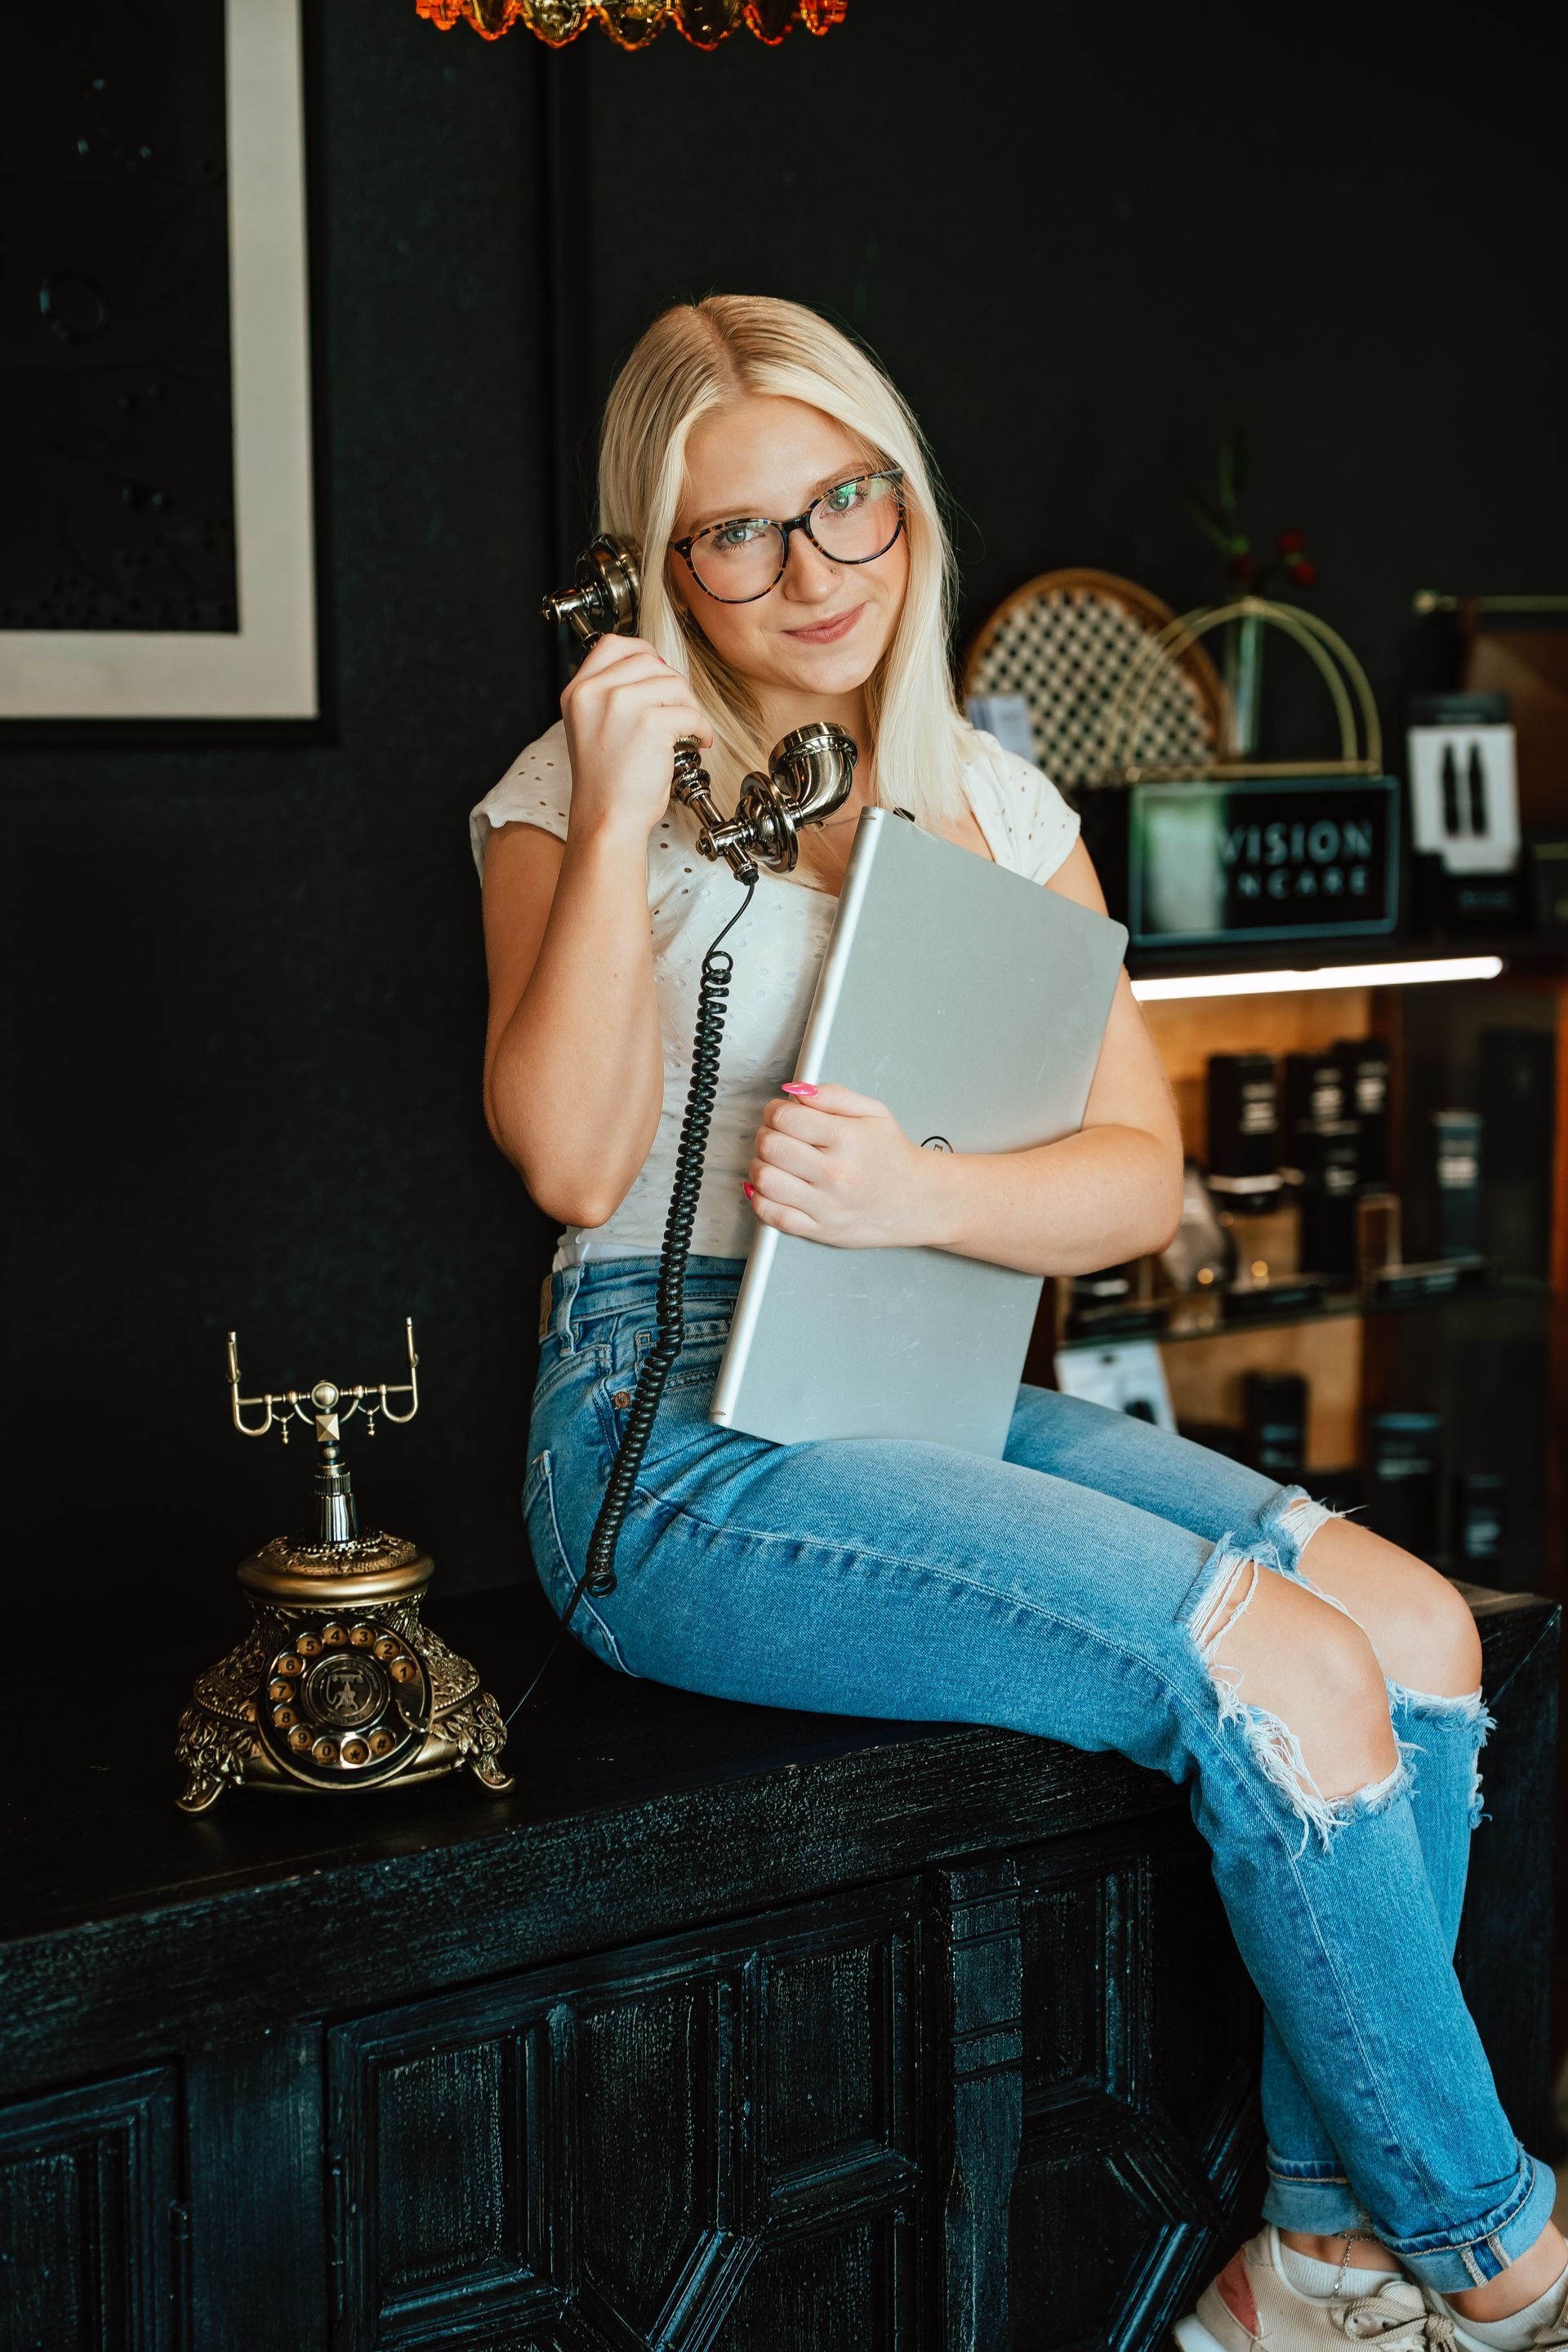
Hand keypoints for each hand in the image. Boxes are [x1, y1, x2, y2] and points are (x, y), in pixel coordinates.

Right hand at [560, 633, 711, 842]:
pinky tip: (698, 742)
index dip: (642, 652)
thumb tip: (655, 671)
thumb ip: (612, 696)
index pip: (611, 645)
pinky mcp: (649, 722)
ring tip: (689, 730)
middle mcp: (595, 692)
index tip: (659, 670)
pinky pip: (690, 712)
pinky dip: (701, 728)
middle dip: (672, 682)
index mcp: (578, 692)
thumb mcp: (593, 727)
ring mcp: (621, 704)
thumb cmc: (606, 783)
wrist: (607, 818)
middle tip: (681, 707)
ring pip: (673, 683)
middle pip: (647, 660)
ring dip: (690, 705)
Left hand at [743, 1082, 943, 1248]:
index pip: (784, 1117)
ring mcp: (826, 1205)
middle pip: (769, 1146)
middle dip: (767, 1134)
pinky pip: (772, 1215)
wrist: (921, 1201)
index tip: (780, 1114)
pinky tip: (776, 1187)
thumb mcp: (874, 1112)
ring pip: (764, 1180)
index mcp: (846, 1139)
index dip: (774, 1110)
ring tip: (777, 1161)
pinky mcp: (819, 1230)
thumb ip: (832, 1096)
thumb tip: (794, 1091)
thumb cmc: (894, 1156)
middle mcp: (835, 1174)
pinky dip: (761, 1199)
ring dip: (762, 1165)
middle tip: (779, 1136)